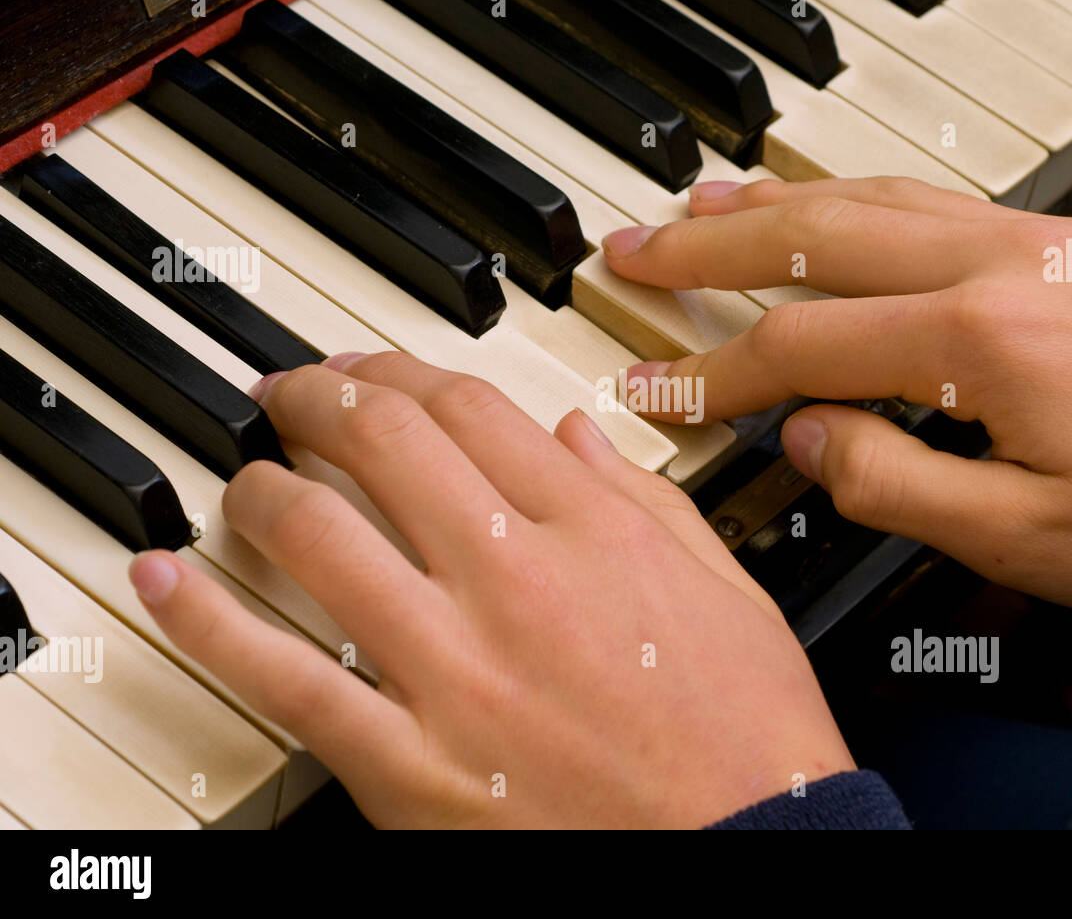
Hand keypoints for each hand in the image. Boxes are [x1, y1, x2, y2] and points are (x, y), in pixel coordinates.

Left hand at [129, 352, 853, 827]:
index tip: (369, 373)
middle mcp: (516, 580)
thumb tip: (576, 435)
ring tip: (243, 478)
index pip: (468, 408)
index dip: (400, 371)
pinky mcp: (410, 762)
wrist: (752, 850)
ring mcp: (454, 670)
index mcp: (594, 532)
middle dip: (319, 398)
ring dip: (260, 489)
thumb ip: (644, 497)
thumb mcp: (725, 587)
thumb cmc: (748, 734)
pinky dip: (207, 622)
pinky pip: (284, 679)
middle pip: (383, 443)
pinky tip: (167, 581)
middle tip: (290, 396)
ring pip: (318, 537)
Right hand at [603, 177, 1071, 625]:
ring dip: (775, 202)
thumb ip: (891, 485)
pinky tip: (828, 207)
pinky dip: (855, 199)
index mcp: (982, 337)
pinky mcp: (1067, 246)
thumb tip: (807, 439)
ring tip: (703, 202)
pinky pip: (931, 201)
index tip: (650, 384)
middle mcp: (1004, 263)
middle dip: (708, 247)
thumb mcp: (1023, 538)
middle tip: (632, 245)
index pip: (800, 346)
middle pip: (816, 238)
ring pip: (873, 199)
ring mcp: (1038, 242)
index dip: (710, 372)